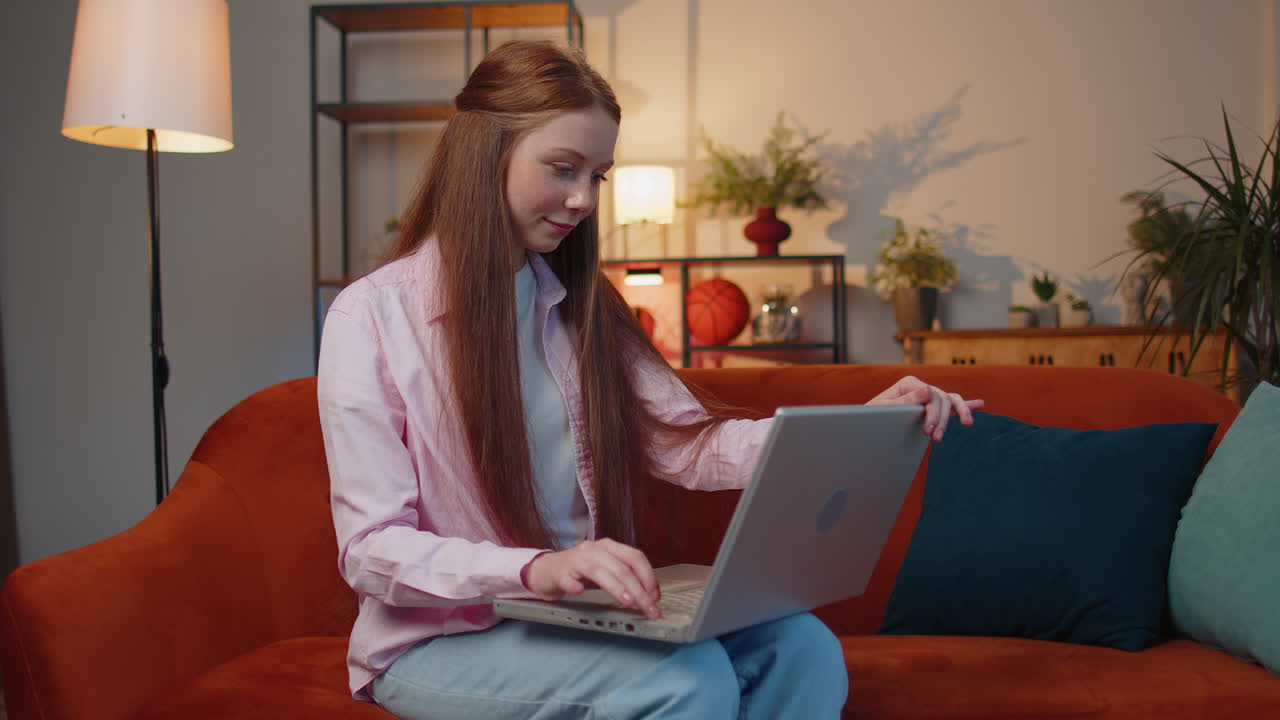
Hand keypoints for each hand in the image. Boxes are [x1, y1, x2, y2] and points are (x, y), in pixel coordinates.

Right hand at [522, 538, 661, 618]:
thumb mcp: (605, 568)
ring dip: (616, 587)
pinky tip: (579, 591)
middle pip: (621, 568)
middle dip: (639, 590)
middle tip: (648, 608)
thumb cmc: (579, 570)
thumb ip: (625, 577)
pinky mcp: (559, 572)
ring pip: (599, 572)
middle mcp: (594, 549)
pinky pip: (568, 579)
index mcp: (609, 547)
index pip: (634, 557)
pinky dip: (574, 585)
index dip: (648, 577)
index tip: (655, 597)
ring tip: (628, 601)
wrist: (546, 570)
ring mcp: (576, 560)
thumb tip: (649, 595)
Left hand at [868, 375, 984, 441]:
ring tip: (968, 424)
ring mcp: (929, 397)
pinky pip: (953, 404)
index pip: (930, 395)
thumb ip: (906, 400)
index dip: (932, 414)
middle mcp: (922, 388)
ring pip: (951, 400)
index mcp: (910, 383)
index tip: (928, 432)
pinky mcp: (933, 408)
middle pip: (942, 400)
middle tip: (935, 439)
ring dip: (960, 412)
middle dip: (941, 420)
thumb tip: (927, 390)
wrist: (870, 425)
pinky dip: (966, 405)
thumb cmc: (873, 417)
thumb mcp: (884, 408)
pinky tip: (980, 404)